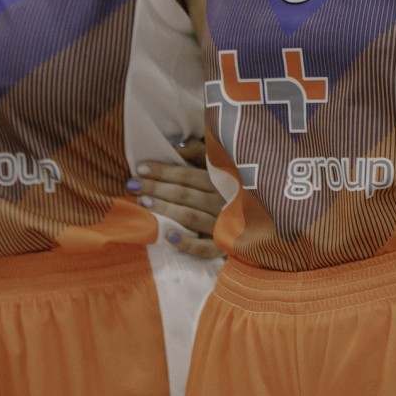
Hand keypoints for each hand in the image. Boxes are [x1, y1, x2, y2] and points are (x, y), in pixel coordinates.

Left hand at [129, 138, 222, 260]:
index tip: (141, 168)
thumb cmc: (234, 187)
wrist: (262, 216)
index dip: (163, 171)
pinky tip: (168, 236)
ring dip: (166, 209)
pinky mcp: (225, 245)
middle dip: (156, 188)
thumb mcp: (222, 164)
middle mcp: (224, 201)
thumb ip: (201, 153)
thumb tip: (177, 147)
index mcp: (222, 180)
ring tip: (144, 203)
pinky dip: (187, 243)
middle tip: (132, 185)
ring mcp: (225, 224)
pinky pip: (205, 247)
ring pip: (191, 217)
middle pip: (185, 194)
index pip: (187, 175)